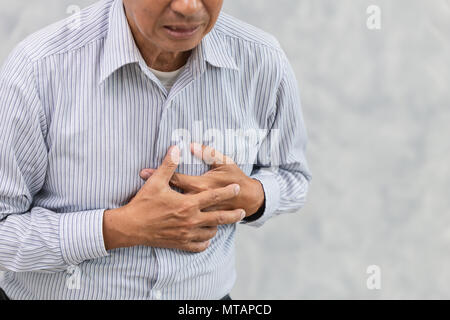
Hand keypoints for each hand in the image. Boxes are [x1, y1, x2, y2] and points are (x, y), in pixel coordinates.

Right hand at [103, 146, 245, 252]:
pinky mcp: (180, 244)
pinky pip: (199, 245)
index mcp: (188, 203)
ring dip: (217, 226)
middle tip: (242, 211)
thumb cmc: (143, 203)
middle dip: (233, 215)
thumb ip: (169, 165)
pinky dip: (204, 241)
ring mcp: (186, 234)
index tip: (237, 188)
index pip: (214, 196)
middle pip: (219, 218)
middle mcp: (191, 220)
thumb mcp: (156, 181)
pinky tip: (205, 236)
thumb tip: (176, 148)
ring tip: (220, 222)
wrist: (130, 227)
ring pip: (210, 232)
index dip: (227, 192)